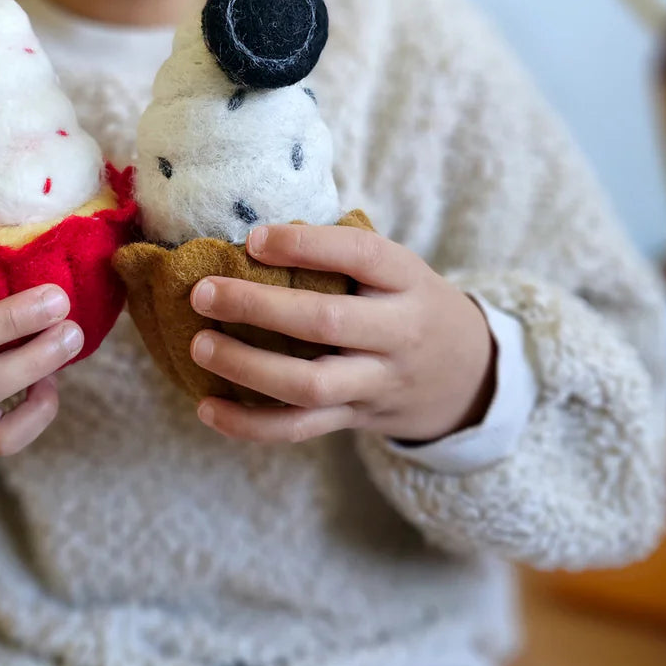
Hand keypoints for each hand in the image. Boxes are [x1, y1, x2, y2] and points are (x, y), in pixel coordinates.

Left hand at [187, 223, 495, 445]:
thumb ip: (340, 253)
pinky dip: (250, 424)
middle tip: (203, 293)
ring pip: (310, 385)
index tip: (253, 239)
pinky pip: (299, 429)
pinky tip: (208, 408)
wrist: (465, 375)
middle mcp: (397, 334)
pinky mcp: (355, 420)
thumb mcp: (396, 268)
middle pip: (326, 323)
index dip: (305, 246)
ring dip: (248, 368)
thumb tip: (253, 236)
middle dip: (258, 308)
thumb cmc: (406, 302)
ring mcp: (377, 383)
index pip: (360, 255)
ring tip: (200, 346)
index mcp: (407, 281)